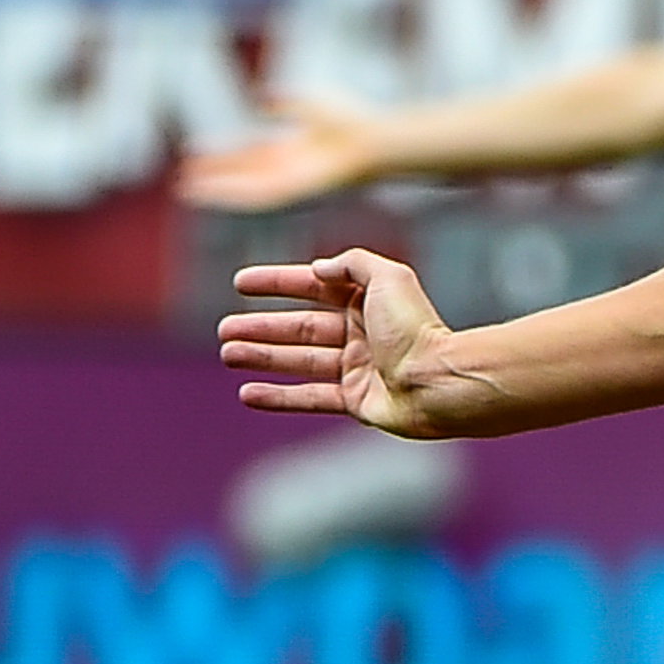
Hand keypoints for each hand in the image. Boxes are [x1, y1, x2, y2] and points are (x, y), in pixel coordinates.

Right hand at [180, 91, 400, 214]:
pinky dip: (231, 194)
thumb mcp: (307, 103)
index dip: (224, 158)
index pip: (250, 155)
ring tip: (188, 190)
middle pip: (243, 175)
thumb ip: (284, 103)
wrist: (371, 140)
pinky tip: (210, 192)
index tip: (197, 156)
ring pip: (245, 190)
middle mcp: (287, 169)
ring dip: (217, 190)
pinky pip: (255, 195)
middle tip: (185, 180)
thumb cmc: (349, 120)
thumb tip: (261, 97)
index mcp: (291, 150)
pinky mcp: (290, 191)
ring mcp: (288, 182)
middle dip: (215, 176)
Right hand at [218, 249, 459, 433]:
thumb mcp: (388, 277)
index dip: (276, 283)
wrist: (439, 383)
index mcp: (367, 301)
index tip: (240, 283)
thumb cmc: (416, 330)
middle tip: (224, 330)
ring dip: (261, 357)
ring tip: (228, 354)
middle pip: (300, 327)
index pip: (313, 286)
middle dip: (261, 327)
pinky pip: (310, 397)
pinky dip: (278, 396)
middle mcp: (361, 333)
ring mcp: (358, 369)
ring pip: (299, 361)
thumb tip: (320, 268)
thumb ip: (353, 263)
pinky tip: (246, 394)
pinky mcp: (357, 401)